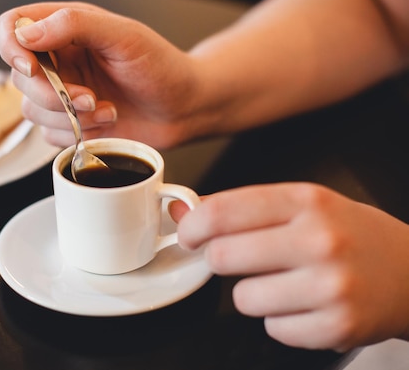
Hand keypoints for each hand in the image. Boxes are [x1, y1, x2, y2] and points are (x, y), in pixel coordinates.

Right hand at [0, 2, 204, 148]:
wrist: (184, 108)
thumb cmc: (161, 66)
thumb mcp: (123, 36)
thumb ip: (74, 25)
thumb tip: (26, 33)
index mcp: (65, 28)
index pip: (12, 26)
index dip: (11, 47)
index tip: (33, 67)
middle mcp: (58, 59)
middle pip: (18, 76)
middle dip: (52, 94)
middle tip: (89, 97)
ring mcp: (61, 93)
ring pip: (31, 110)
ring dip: (69, 117)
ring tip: (109, 111)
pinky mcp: (68, 123)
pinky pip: (49, 135)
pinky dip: (76, 134)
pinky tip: (107, 124)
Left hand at [170, 182, 408, 350]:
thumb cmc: (348, 234)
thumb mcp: (300, 204)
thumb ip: (240, 207)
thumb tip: (182, 213)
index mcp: (306, 202)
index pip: (224, 211)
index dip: (194, 226)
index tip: (191, 234)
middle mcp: (320, 240)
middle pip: (224, 256)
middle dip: (219, 260)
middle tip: (236, 259)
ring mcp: (331, 286)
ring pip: (243, 298)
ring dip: (252, 293)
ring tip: (283, 282)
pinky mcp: (337, 326)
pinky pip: (272, 328)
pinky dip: (280, 320)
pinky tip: (303, 304)